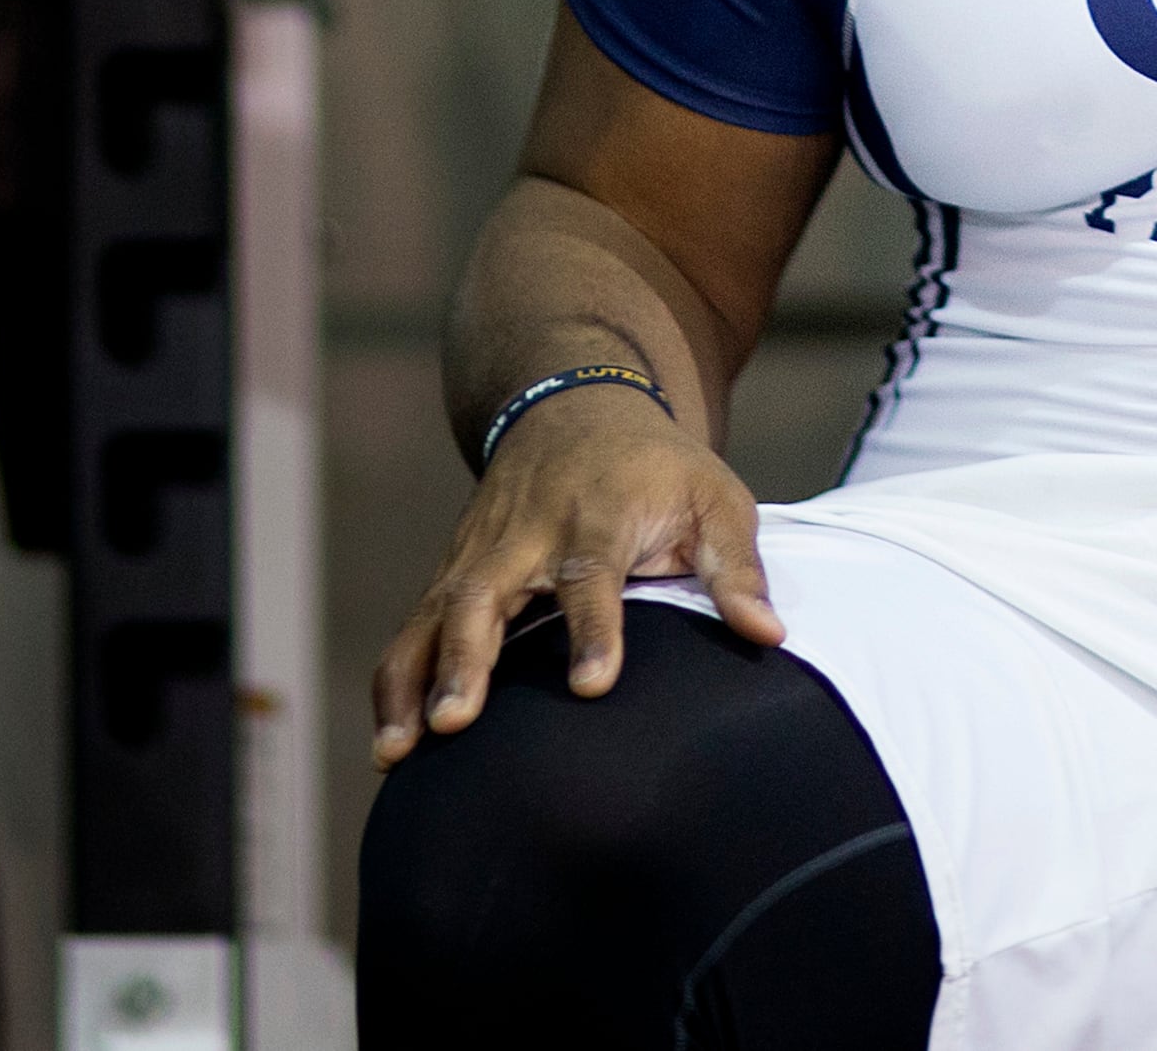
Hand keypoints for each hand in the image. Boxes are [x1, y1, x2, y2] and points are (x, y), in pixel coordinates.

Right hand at [370, 386, 781, 765]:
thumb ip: (737, 568)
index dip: (592, 629)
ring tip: (396, 751)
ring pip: (431, 617)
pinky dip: (394, 682)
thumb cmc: (659, 469)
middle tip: (453, 722)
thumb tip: (769, 634)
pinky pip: (412, 629)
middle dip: (465, 660)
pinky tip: (387, 744)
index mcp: (594, 515)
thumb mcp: (714, 498)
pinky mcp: (451, 573)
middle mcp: (523, 535)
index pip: (590, 574)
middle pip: (483, 596)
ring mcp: (477, 554)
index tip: (593, 685)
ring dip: (411, 682)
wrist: (575, 406)